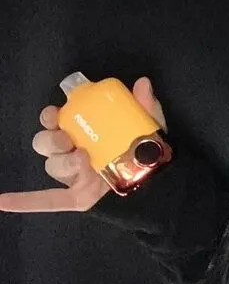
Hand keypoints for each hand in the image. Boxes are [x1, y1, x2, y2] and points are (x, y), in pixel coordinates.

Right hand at [0, 76, 167, 212]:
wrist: (159, 184)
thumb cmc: (147, 150)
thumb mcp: (148, 124)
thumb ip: (144, 105)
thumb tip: (142, 82)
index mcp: (84, 131)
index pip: (54, 120)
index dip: (49, 116)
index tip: (55, 114)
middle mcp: (73, 152)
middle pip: (44, 143)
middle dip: (50, 138)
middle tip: (67, 139)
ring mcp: (74, 176)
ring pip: (52, 166)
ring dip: (62, 162)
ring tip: (83, 160)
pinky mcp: (78, 197)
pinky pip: (48, 201)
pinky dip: (24, 201)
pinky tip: (3, 201)